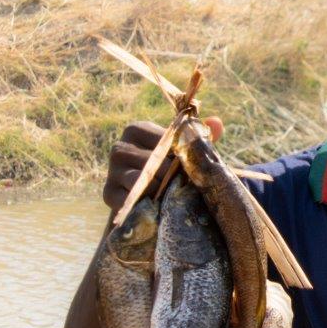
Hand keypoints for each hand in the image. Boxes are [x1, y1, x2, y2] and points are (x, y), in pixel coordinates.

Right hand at [102, 116, 223, 210]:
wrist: (149, 197)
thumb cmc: (170, 167)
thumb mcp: (184, 151)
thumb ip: (201, 137)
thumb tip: (217, 123)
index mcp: (136, 129)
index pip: (164, 139)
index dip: (180, 155)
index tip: (187, 164)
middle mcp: (119, 147)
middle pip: (155, 161)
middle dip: (173, 174)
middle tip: (183, 183)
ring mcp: (112, 170)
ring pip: (143, 180)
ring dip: (161, 189)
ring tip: (170, 193)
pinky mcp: (108, 193)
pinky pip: (131, 199)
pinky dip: (147, 203)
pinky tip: (156, 204)